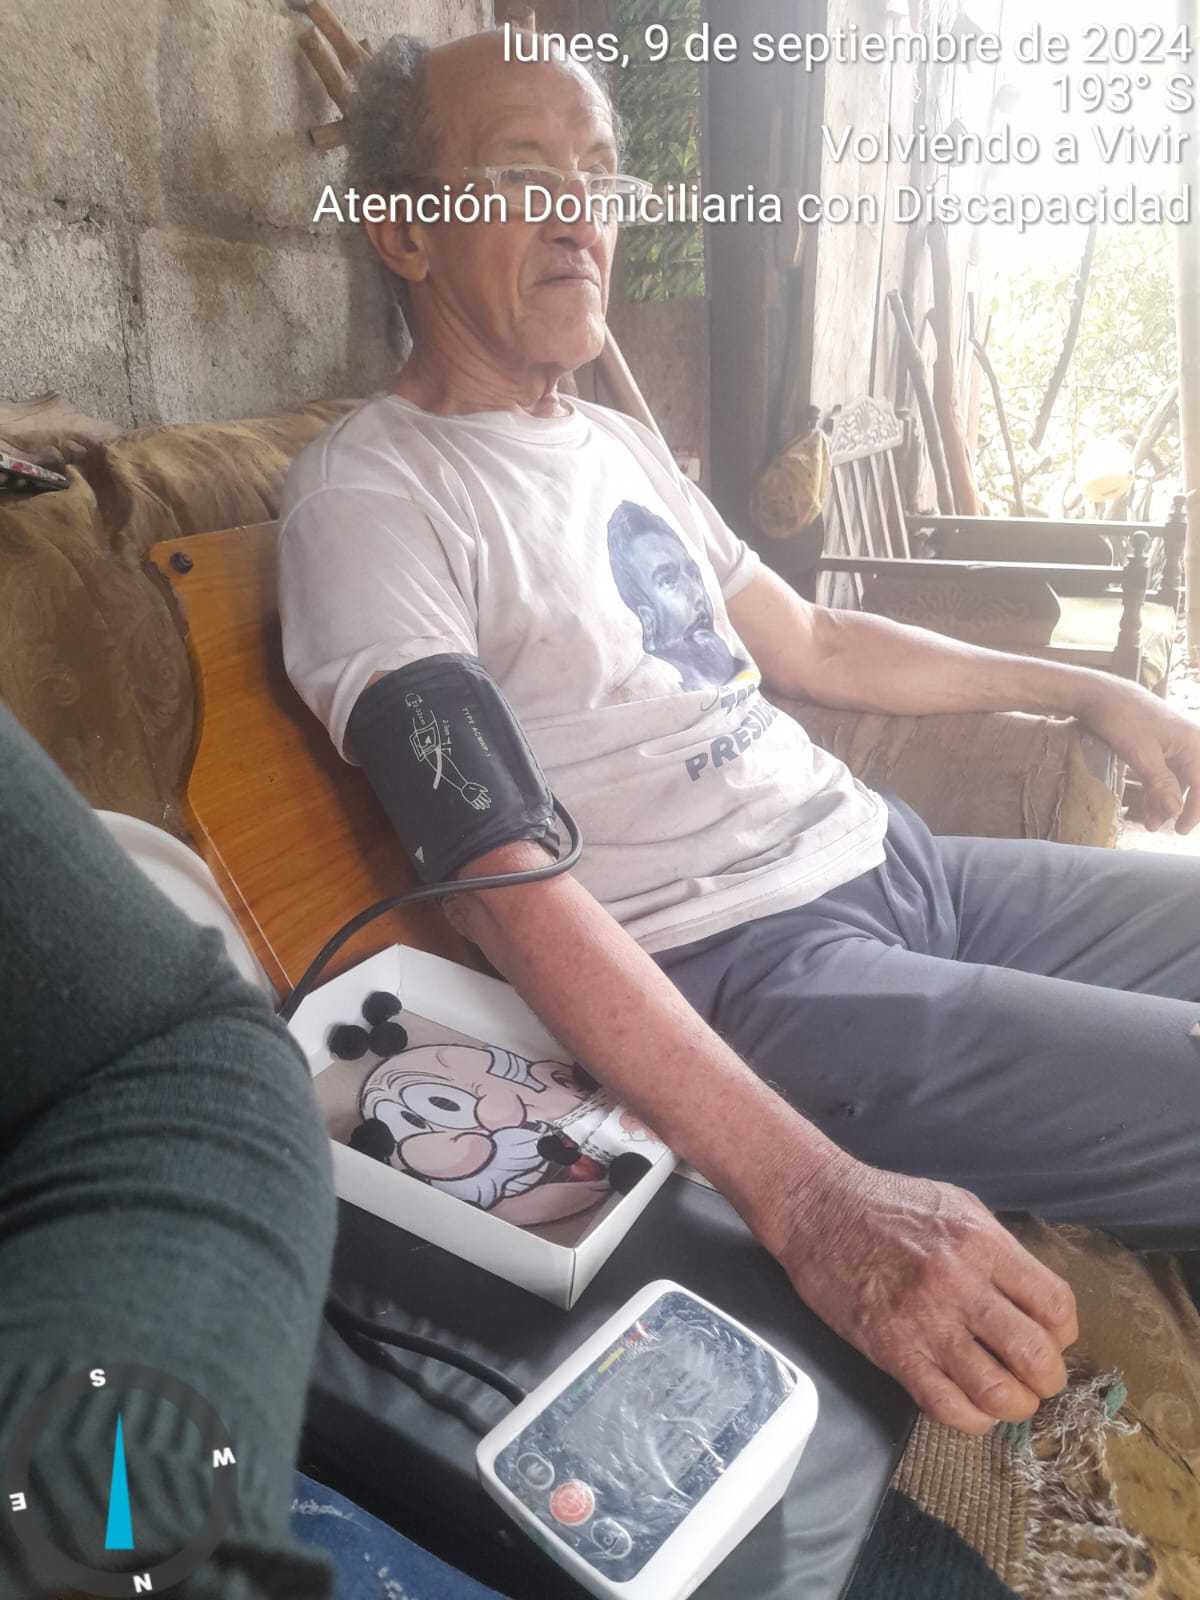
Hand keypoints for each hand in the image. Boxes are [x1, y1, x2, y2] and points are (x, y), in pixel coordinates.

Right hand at [777, 1158, 1077, 1433]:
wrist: (818, 1208)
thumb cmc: (886, 1202)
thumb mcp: (956, 1205)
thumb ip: (998, 1250)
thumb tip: (1032, 1297)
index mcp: (982, 1243)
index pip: (1054, 1305)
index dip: (1064, 1332)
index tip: (1052, 1336)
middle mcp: (960, 1284)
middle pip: (1035, 1355)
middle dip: (1047, 1377)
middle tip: (1036, 1377)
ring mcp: (924, 1321)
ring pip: (997, 1391)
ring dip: (1014, 1405)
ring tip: (1009, 1397)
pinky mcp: (891, 1350)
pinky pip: (947, 1405)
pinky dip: (972, 1418)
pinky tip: (973, 1407)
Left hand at [1078, 677, 1199, 832]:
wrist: (1101, 694)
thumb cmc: (1123, 720)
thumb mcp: (1141, 756)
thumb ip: (1161, 784)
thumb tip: (1176, 811)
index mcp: (1193, 744)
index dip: (1195, 811)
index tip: (1181, 831)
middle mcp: (1190, 743)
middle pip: (1194, 783)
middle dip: (1180, 808)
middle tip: (1165, 829)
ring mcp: (1175, 744)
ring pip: (1178, 780)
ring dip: (1166, 802)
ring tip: (1151, 824)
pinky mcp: (1160, 745)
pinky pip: (1166, 772)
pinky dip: (1158, 790)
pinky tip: (1148, 807)